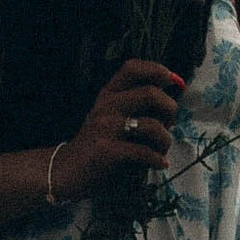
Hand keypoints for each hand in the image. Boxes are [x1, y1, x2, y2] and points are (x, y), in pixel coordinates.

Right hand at [58, 57, 185, 197]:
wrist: (66, 171)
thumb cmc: (97, 145)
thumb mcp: (111, 118)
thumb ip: (134, 107)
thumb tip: (170, 103)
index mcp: (108, 94)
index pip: (132, 68)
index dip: (157, 70)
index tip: (174, 81)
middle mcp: (106, 105)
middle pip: (150, 93)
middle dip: (169, 109)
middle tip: (169, 125)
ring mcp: (105, 127)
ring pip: (151, 125)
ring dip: (165, 141)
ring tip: (162, 151)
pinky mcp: (106, 150)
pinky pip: (143, 152)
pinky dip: (157, 160)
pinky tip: (159, 164)